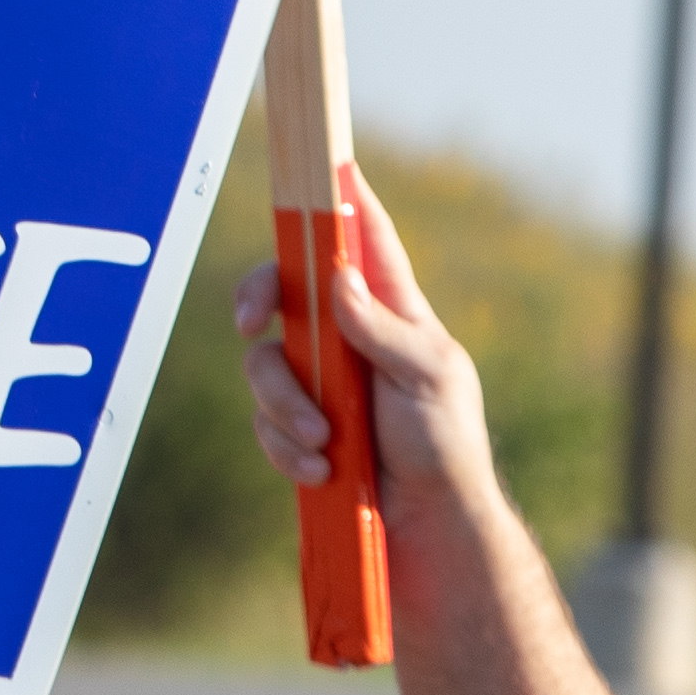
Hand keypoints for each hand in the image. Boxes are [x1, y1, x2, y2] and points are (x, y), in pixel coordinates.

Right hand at [230, 178, 501, 532]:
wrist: (427, 529)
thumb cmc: (445, 445)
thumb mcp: (428, 377)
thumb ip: (382, 328)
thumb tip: (336, 278)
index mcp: (391, 310)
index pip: (362, 239)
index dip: (340, 199)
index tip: (320, 165)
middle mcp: (347, 338)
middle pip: (282, 290)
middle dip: (257, 300)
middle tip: (250, 321)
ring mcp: (318, 384)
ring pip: (262, 364)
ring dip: (284, 403)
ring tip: (323, 440)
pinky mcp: (298, 429)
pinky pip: (263, 422)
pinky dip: (284, 446)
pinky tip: (319, 468)